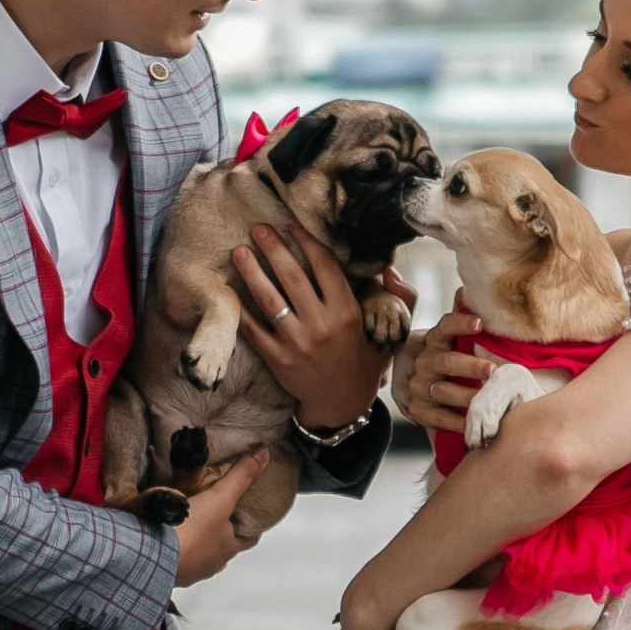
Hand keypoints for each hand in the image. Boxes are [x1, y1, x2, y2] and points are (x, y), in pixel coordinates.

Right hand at [173, 450, 272, 584]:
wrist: (152, 557)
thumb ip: (240, 477)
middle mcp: (211, 563)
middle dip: (218, 531)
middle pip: (221, 545)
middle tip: (214, 510)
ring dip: (194, 540)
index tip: (250, 511)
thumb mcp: (220, 498)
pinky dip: (172, 546)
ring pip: (196, 552)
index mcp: (228, 548)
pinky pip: (172, 557)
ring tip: (186, 518)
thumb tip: (263, 455)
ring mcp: (189, 570)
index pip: (249, 538)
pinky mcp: (165, 570)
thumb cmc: (191, 532)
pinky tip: (164, 533)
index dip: (251, 524)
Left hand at [232, 221, 383, 430]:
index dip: (306, 241)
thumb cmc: (365, 361)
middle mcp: (322, 326)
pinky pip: (254, 331)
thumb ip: (400, 298)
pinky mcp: (278, 361)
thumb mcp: (393, 332)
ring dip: (251, 272)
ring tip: (239, 252)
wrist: (342, 404)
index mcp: (348, 313)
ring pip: (269, 300)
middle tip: (257, 228)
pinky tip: (229, 290)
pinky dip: (240, 310)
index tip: (291, 225)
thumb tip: (389, 269)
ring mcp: (297, 345)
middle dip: (272, 248)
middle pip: (292, 277)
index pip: (325, 266)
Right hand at [392, 303, 494, 435]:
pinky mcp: (419, 410)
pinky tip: (475, 423)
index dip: (460, 324)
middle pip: (446, 362)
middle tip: (493, 370)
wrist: (407, 381)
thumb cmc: (438, 354)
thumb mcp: (443, 334)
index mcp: (433, 339)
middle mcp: (424, 362)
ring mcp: (420, 387)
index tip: (480, 323)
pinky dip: (457, 422)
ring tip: (488, 398)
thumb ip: (457, 316)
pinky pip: (438, 418)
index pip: (445, 327)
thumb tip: (466, 290)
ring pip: (443, 391)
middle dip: (470, 366)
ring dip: (467, 396)